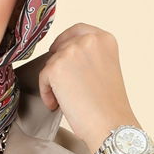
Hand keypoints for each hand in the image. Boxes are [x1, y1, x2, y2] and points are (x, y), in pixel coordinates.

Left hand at [38, 24, 138, 151]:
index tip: (60, 52)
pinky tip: (57, 105)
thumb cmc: (109, 105)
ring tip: (65, 100)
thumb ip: (89, 56)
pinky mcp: (56, 67)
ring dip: (54, 82)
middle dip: (59, 65)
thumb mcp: (105, 68)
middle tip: (64, 86)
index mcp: (105, 39)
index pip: (78, 30)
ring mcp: (72, 51)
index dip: (66, 41)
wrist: (110, 124)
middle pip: (61, 46)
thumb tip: (64, 57)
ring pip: (51, 63)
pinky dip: (48, 93)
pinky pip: (43, 77)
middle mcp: (89, 40)